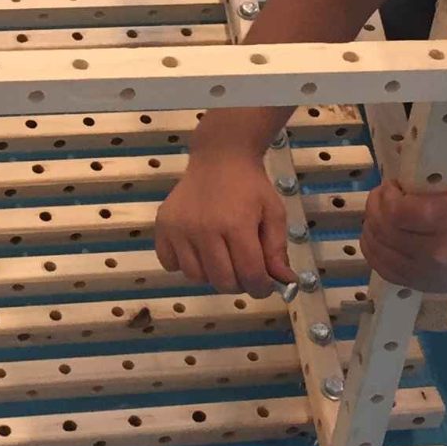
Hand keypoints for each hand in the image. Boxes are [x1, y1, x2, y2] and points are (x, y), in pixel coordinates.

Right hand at [153, 148, 291, 296]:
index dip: (261, 288)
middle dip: (238, 283)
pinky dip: (183, 264)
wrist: (219, 157)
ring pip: (195, 276)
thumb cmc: (250, 186)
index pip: (249, 275)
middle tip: (243, 270)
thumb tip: (284, 282)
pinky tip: (197, 250)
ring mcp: (179, 228)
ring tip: (220, 257)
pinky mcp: (162, 226)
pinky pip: (170, 263)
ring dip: (211, 275)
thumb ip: (277, 249)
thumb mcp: (274, 213)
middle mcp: (203, 229)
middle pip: (222, 281)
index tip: (264, 286)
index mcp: (236, 225)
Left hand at [358, 164, 446, 293]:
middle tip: (382, 195)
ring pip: (377, 248)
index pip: (398, 210)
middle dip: (375, 206)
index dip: (387, 194)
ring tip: (380, 213)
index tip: (392, 185)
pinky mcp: (418, 285)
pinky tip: (379, 234)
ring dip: (371, 225)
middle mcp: (437, 252)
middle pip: (384, 229)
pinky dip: (373, 248)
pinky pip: (380, 267)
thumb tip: (396, 153)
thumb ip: (428, 166)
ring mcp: (426, 274)